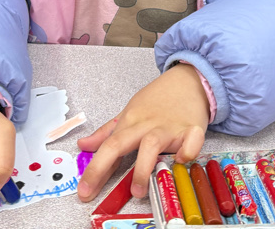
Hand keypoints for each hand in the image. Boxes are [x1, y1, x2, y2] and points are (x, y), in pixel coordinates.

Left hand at [76, 64, 209, 202]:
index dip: (93, 169)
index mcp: (129, 122)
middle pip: (119, 143)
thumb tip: (82, 145)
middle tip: (89, 193)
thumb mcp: (129, 112)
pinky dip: (187, 150)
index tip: (83, 191)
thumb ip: (107, 132)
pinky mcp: (191, 129)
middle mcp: (145, 126)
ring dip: (142, 168)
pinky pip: (191, 140)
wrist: (187, 80)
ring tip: (137, 191)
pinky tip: (182, 160)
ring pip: (150, 145)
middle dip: (101, 168)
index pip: (106, 145)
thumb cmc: (157, 100)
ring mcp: (168, 128)